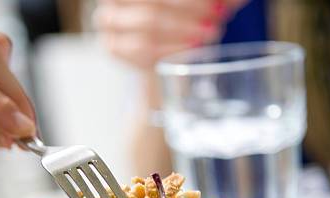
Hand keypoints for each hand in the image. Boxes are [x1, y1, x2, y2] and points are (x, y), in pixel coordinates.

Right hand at [94, 0, 247, 70]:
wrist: (167, 59)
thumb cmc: (186, 20)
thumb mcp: (204, 6)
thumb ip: (220, 0)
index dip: (191, 0)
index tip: (217, 6)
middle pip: (155, 1)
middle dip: (191, 8)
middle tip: (217, 18)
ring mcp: (109, 19)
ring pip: (149, 21)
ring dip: (183, 29)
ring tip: (208, 35)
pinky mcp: (112, 47)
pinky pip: (142, 48)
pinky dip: (171, 49)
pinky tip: (190, 50)